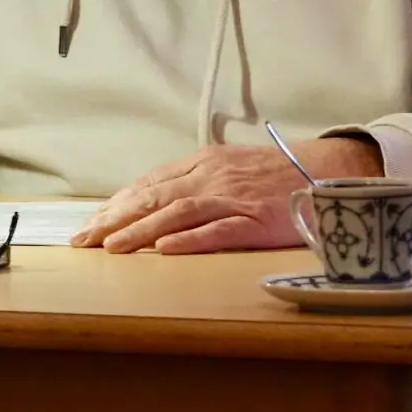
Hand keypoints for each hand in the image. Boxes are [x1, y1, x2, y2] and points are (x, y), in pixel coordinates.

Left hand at [72, 136, 382, 254]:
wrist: (327, 171)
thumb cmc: (277, 173)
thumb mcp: (230, 167)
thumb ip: (195, 180)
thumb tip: (154, 200)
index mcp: (204, 163)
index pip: (149, 184)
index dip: (117, 204)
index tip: (90, 224)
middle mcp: (212, 177)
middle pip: (154, 197)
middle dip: (115, 219)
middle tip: (84, 240)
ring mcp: (233, 198)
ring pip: (177, 212)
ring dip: (141, 230)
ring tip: (113, 247)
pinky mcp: (255, 220)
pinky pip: (218, 230)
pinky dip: (190, 239)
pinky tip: (165, 249)